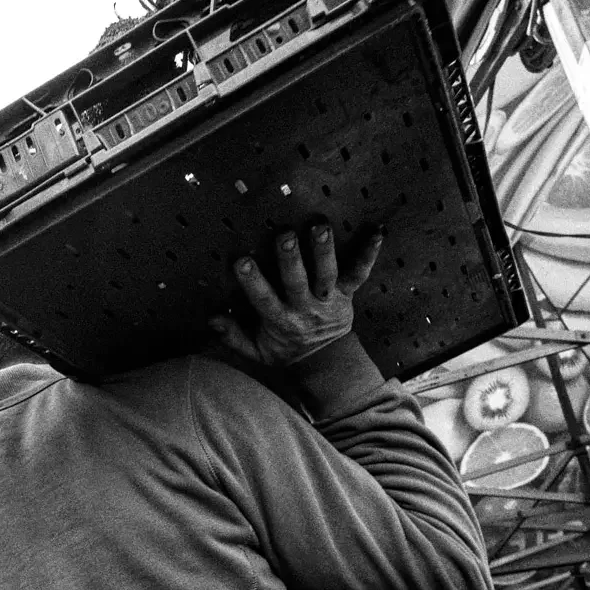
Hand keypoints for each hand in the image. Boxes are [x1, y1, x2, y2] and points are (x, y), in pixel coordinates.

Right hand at [209, 223, 383, 367]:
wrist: (323, 361)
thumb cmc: (283, 348)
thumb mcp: (255, 351)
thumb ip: (233, 336)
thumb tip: (212, 319)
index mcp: (280, 320)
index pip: (264, 300)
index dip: (253, 281)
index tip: (241, 260)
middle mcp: (305, 308)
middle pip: (298, 283)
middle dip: (291, 260)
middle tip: (285, 235)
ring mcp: (329, 300)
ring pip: (327, 275)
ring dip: (324, 252)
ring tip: (320, 227)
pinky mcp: (348, 294)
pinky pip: (359, 274)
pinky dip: (368, 253)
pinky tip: (377, 232)